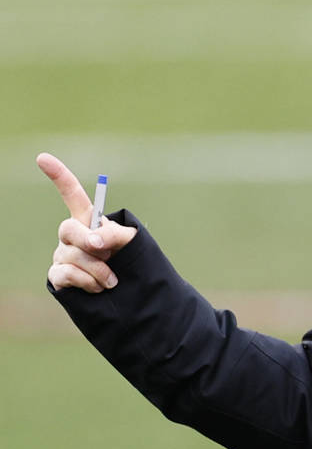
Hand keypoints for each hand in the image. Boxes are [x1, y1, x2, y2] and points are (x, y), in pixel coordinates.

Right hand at [37, 153, 137, 292]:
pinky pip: (65, 274)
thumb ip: (115, 235)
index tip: (43, 158)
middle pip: (68, 229)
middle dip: (89, 242)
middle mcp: (70, 235)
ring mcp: (62, 255)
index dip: (59, 176)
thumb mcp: (131, 243)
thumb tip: (95, 242)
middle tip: (108, 253)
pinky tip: (97, 287)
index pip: (72, 194)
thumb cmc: (129, 260)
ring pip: (72, 256)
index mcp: (88, 220)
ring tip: (112, 279)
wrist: (130, 291)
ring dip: (98, 270)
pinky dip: (87, 282)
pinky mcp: (58, 276)